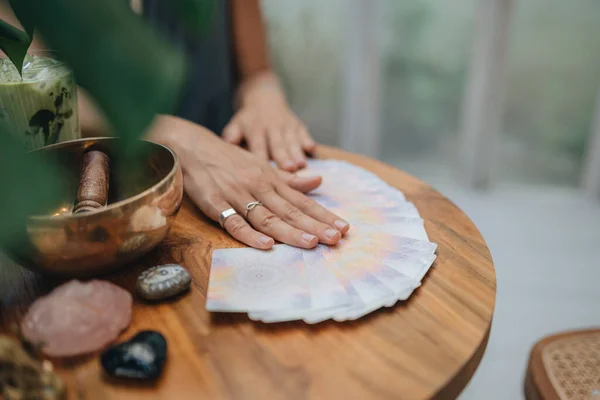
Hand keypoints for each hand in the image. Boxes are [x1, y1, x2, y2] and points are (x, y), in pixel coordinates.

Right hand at [148, 116, 348, 249]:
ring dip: (289, 231)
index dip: (323, 214)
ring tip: (311, 243)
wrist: (192, 147)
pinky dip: (250, 234)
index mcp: (271, 179)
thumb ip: (289, 179)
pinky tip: (266, 245)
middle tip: (335, 239)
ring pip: (267, 217)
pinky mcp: (216, 204)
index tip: (343, 227)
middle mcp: (258, 187)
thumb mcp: (261, 165)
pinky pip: (234, 222)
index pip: (302, 200)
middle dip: (314, 225)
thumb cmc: (229, 159)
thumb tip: (318, 181)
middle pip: (290, 210)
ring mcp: (237, 196)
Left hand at [222, 72, 315, 171]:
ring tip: (302, 165)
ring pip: (293, 141)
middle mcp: (271, 128)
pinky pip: (304, 133)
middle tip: (289, 169)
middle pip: (278, 145)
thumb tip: (227, 144)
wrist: (263, 97)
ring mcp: (286, 126)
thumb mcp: (235, 125)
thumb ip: (231, 136)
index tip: (264, 173)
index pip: (258, 146)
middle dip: (284, 157)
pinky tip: (312, 150)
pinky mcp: (298, 125)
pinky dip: (308, 140)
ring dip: (297, 152)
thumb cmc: (247, 120)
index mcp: (254, 130)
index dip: (261, 158)